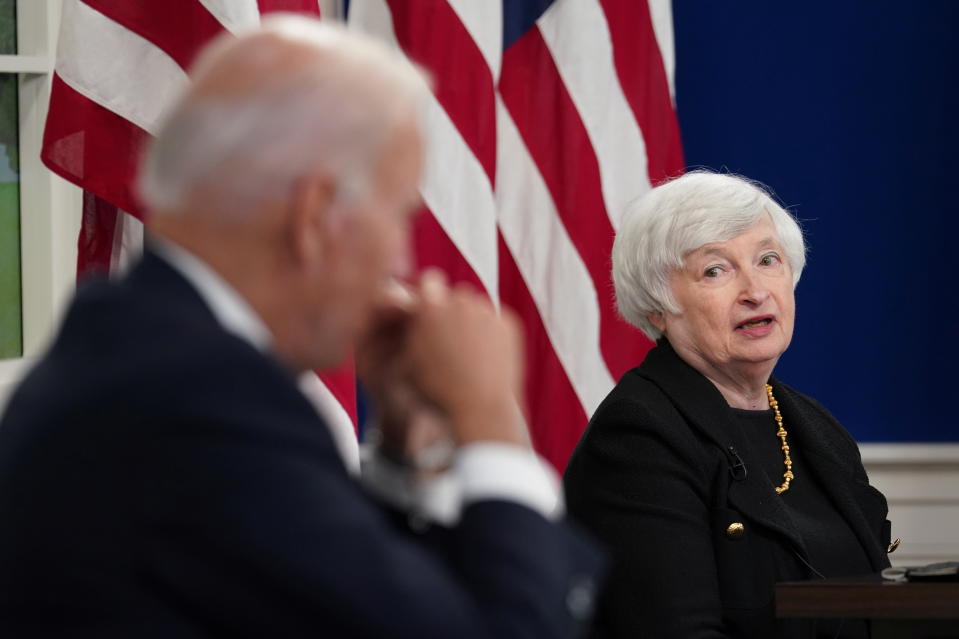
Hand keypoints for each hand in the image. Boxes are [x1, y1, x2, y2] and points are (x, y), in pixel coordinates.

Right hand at [402, 270, 526, 446]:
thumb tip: (410, 312)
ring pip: (478, 306)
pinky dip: (492, 331)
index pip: (430, 280)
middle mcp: (461, 302)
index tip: (430, 306)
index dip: (429, 293)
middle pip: (456, 293)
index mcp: (431, 308)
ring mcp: (488, 311)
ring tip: (469, 352)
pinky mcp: (509, 323)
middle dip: (452, 309)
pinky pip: (497, 319)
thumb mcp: (410, 360)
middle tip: (449, 337)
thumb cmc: (440, 389)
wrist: (481, 408)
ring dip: (472, 320)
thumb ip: (410, 328)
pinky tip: (486, 356)